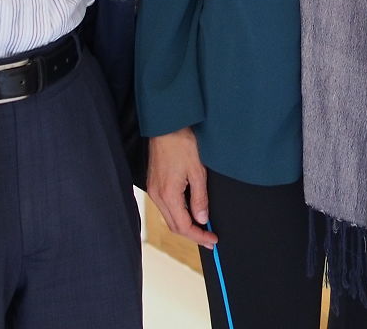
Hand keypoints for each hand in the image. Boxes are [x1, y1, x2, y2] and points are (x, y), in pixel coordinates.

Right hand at [147, 127, 217, 248]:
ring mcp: (154, 190)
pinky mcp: (154, 184)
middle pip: (174, 226)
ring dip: (185, 226)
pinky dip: (178, 214)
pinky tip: (189, 212)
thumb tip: (202, 219)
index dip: (199, 236)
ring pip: (169, 218)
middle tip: (209, 239)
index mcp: (168, 195)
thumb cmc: (182, 144)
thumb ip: (199, 198)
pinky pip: (165, 207)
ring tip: (202, 228)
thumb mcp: (197, 171)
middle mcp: (158, 196)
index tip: (212, 241)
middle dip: (192, 235)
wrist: (166, 126)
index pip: (184, 226)